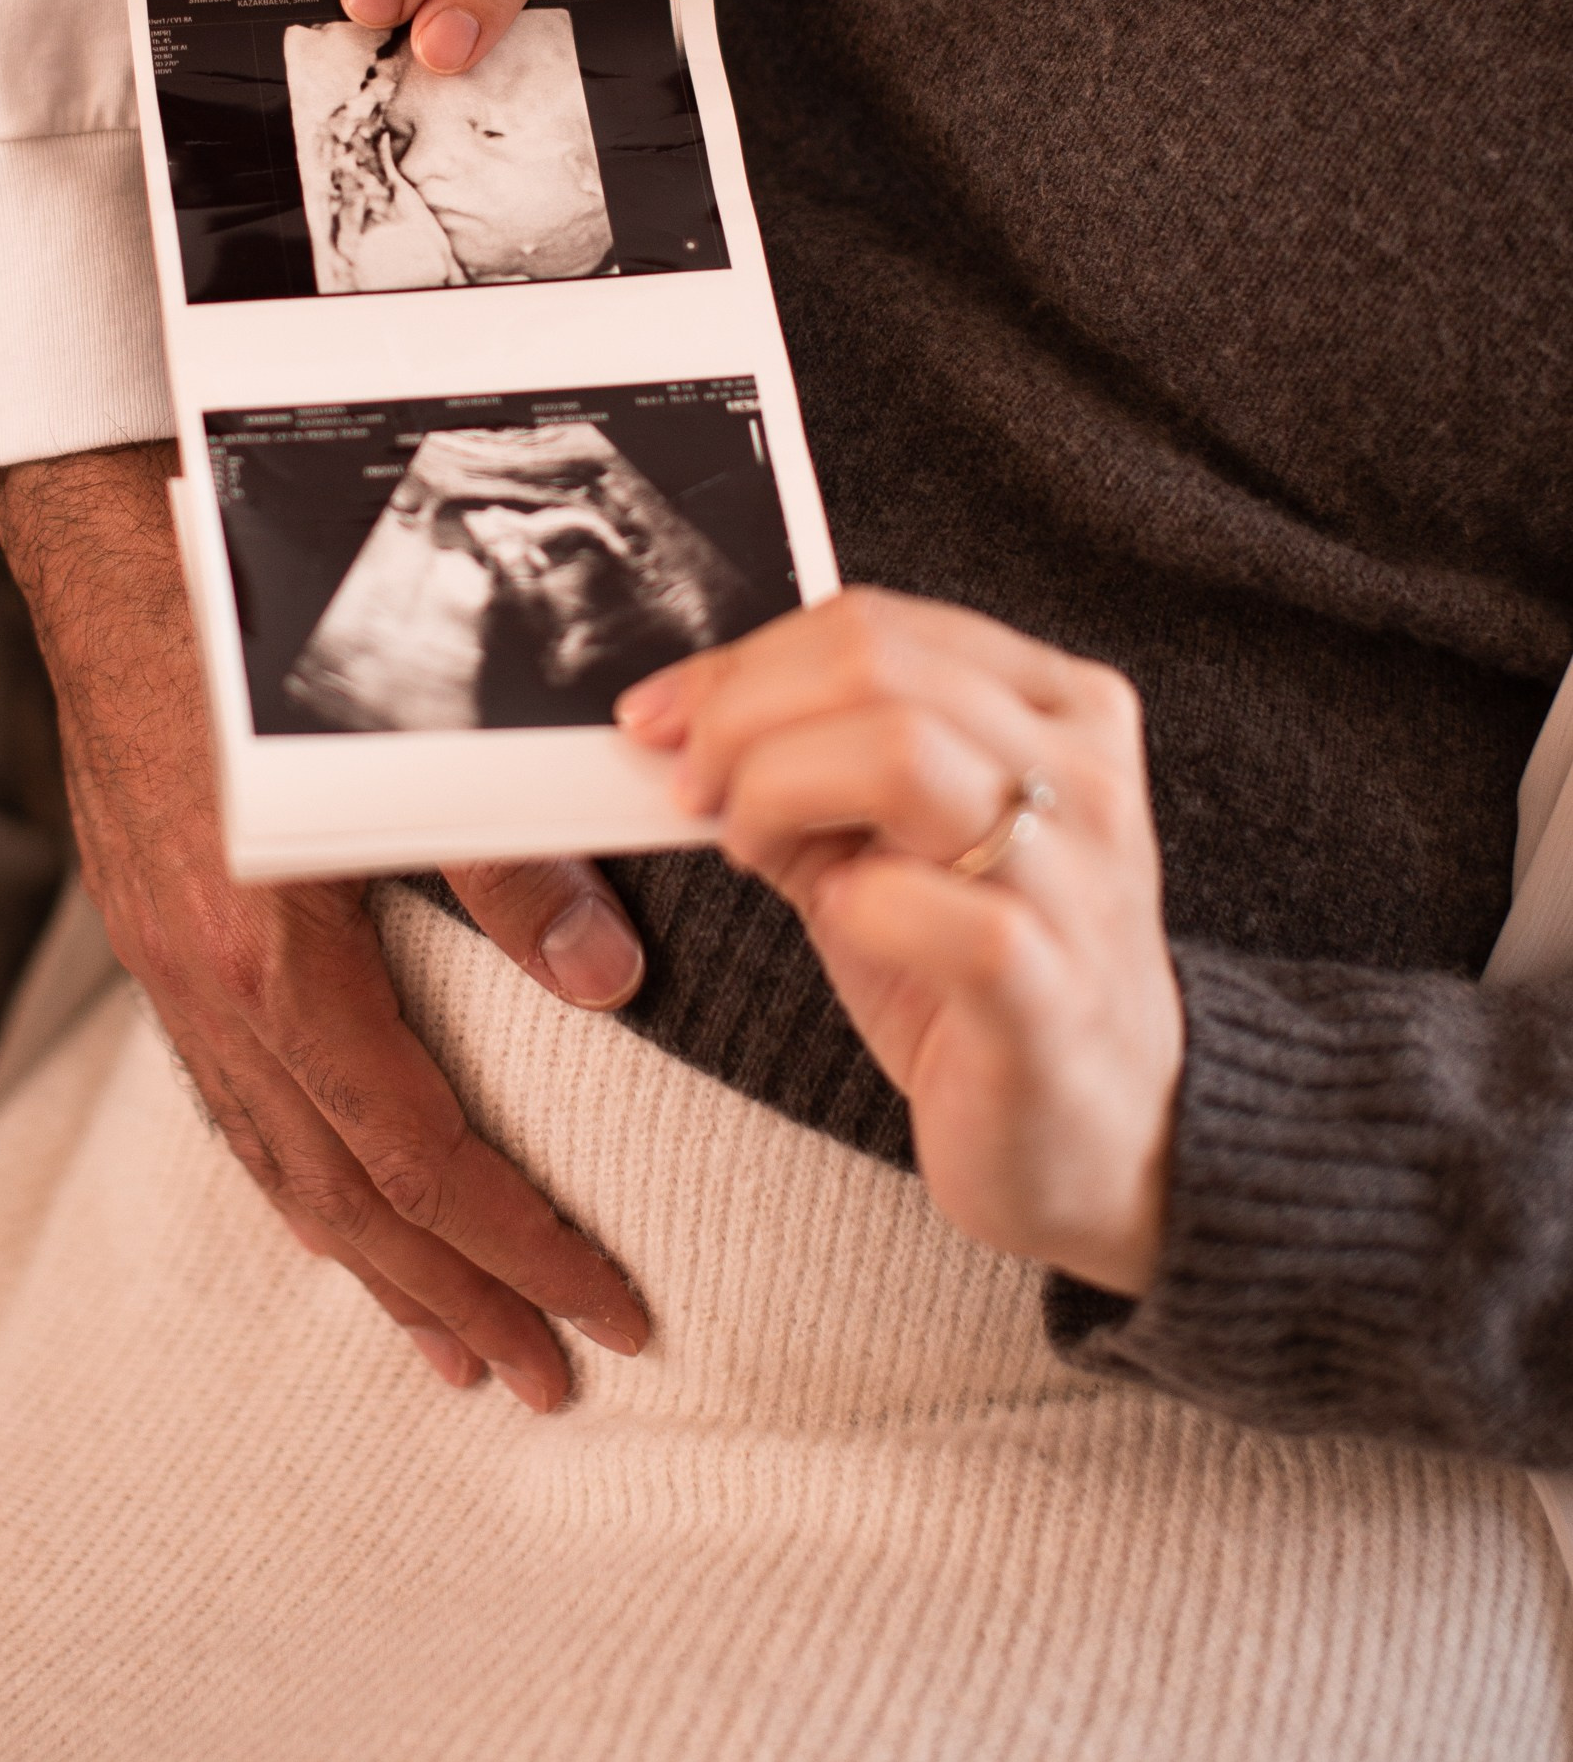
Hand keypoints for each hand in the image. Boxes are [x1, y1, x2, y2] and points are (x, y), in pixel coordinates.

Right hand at [0, 442, 650, 1405]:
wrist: (102, 552)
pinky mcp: (153, 938)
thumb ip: (504, 866)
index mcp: (270, 958)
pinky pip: (234, 1107)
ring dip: (370, 1265)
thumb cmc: (251, 632)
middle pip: (342, 1199)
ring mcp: (167, 974)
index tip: (604, 1311)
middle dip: (452, 1300)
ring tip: (453, 1341)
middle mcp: (206, 992)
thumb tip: (612, 985)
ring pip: (276, 1168)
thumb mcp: (395, 746)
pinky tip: (342, 1202)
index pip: (417, 1155)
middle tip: (546, 1381)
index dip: (519, 1245)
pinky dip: (302, 1180)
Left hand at [616, 589, 1183, 1295]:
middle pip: (877, 667)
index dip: (741, 662)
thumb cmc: (984, 975)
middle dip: (742, 717)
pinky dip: (849, 901)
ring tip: (751, 846)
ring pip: (901, 753)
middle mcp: (1084, 769)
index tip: (658, 716)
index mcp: (1056, 704)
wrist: (1102, 1135)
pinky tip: (838, 920)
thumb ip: (814, 766)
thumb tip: (682, 721)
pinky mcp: (1049, 987)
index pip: (876, 626)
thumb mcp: (898, 841)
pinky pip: (922, 904)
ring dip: (779, 788)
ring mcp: (1078, 876)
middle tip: (689, 786)